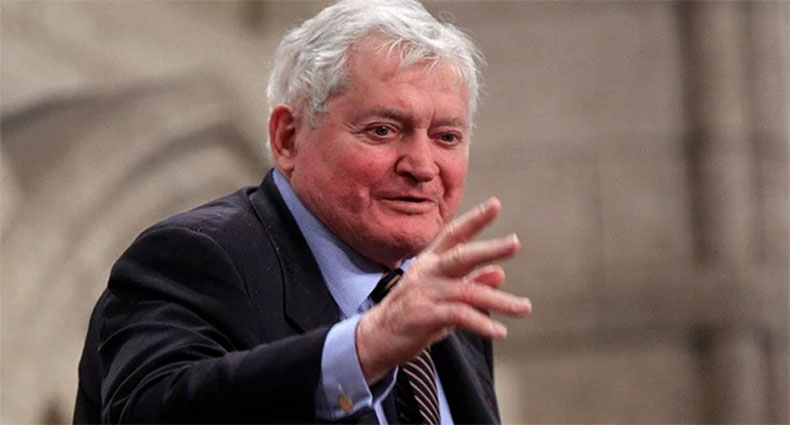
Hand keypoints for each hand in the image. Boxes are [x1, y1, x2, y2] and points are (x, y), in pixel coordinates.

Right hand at [356, 197, 531, 383]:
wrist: (375, 339)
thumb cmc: (411, 315)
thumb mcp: (443, 297)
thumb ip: (470, 284)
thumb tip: (500, 272)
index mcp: (430, 262)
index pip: (454, 235)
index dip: (475, 219)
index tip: (496, 203)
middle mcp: (426, 273)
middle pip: (460, 255)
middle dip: (489, 248)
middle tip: (515, 242)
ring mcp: (423, 293)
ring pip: (467, 291)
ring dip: (499, 301)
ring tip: (524, 308)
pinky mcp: (423, 315)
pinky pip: (459, 316)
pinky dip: (482, 323)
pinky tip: (499, 331)